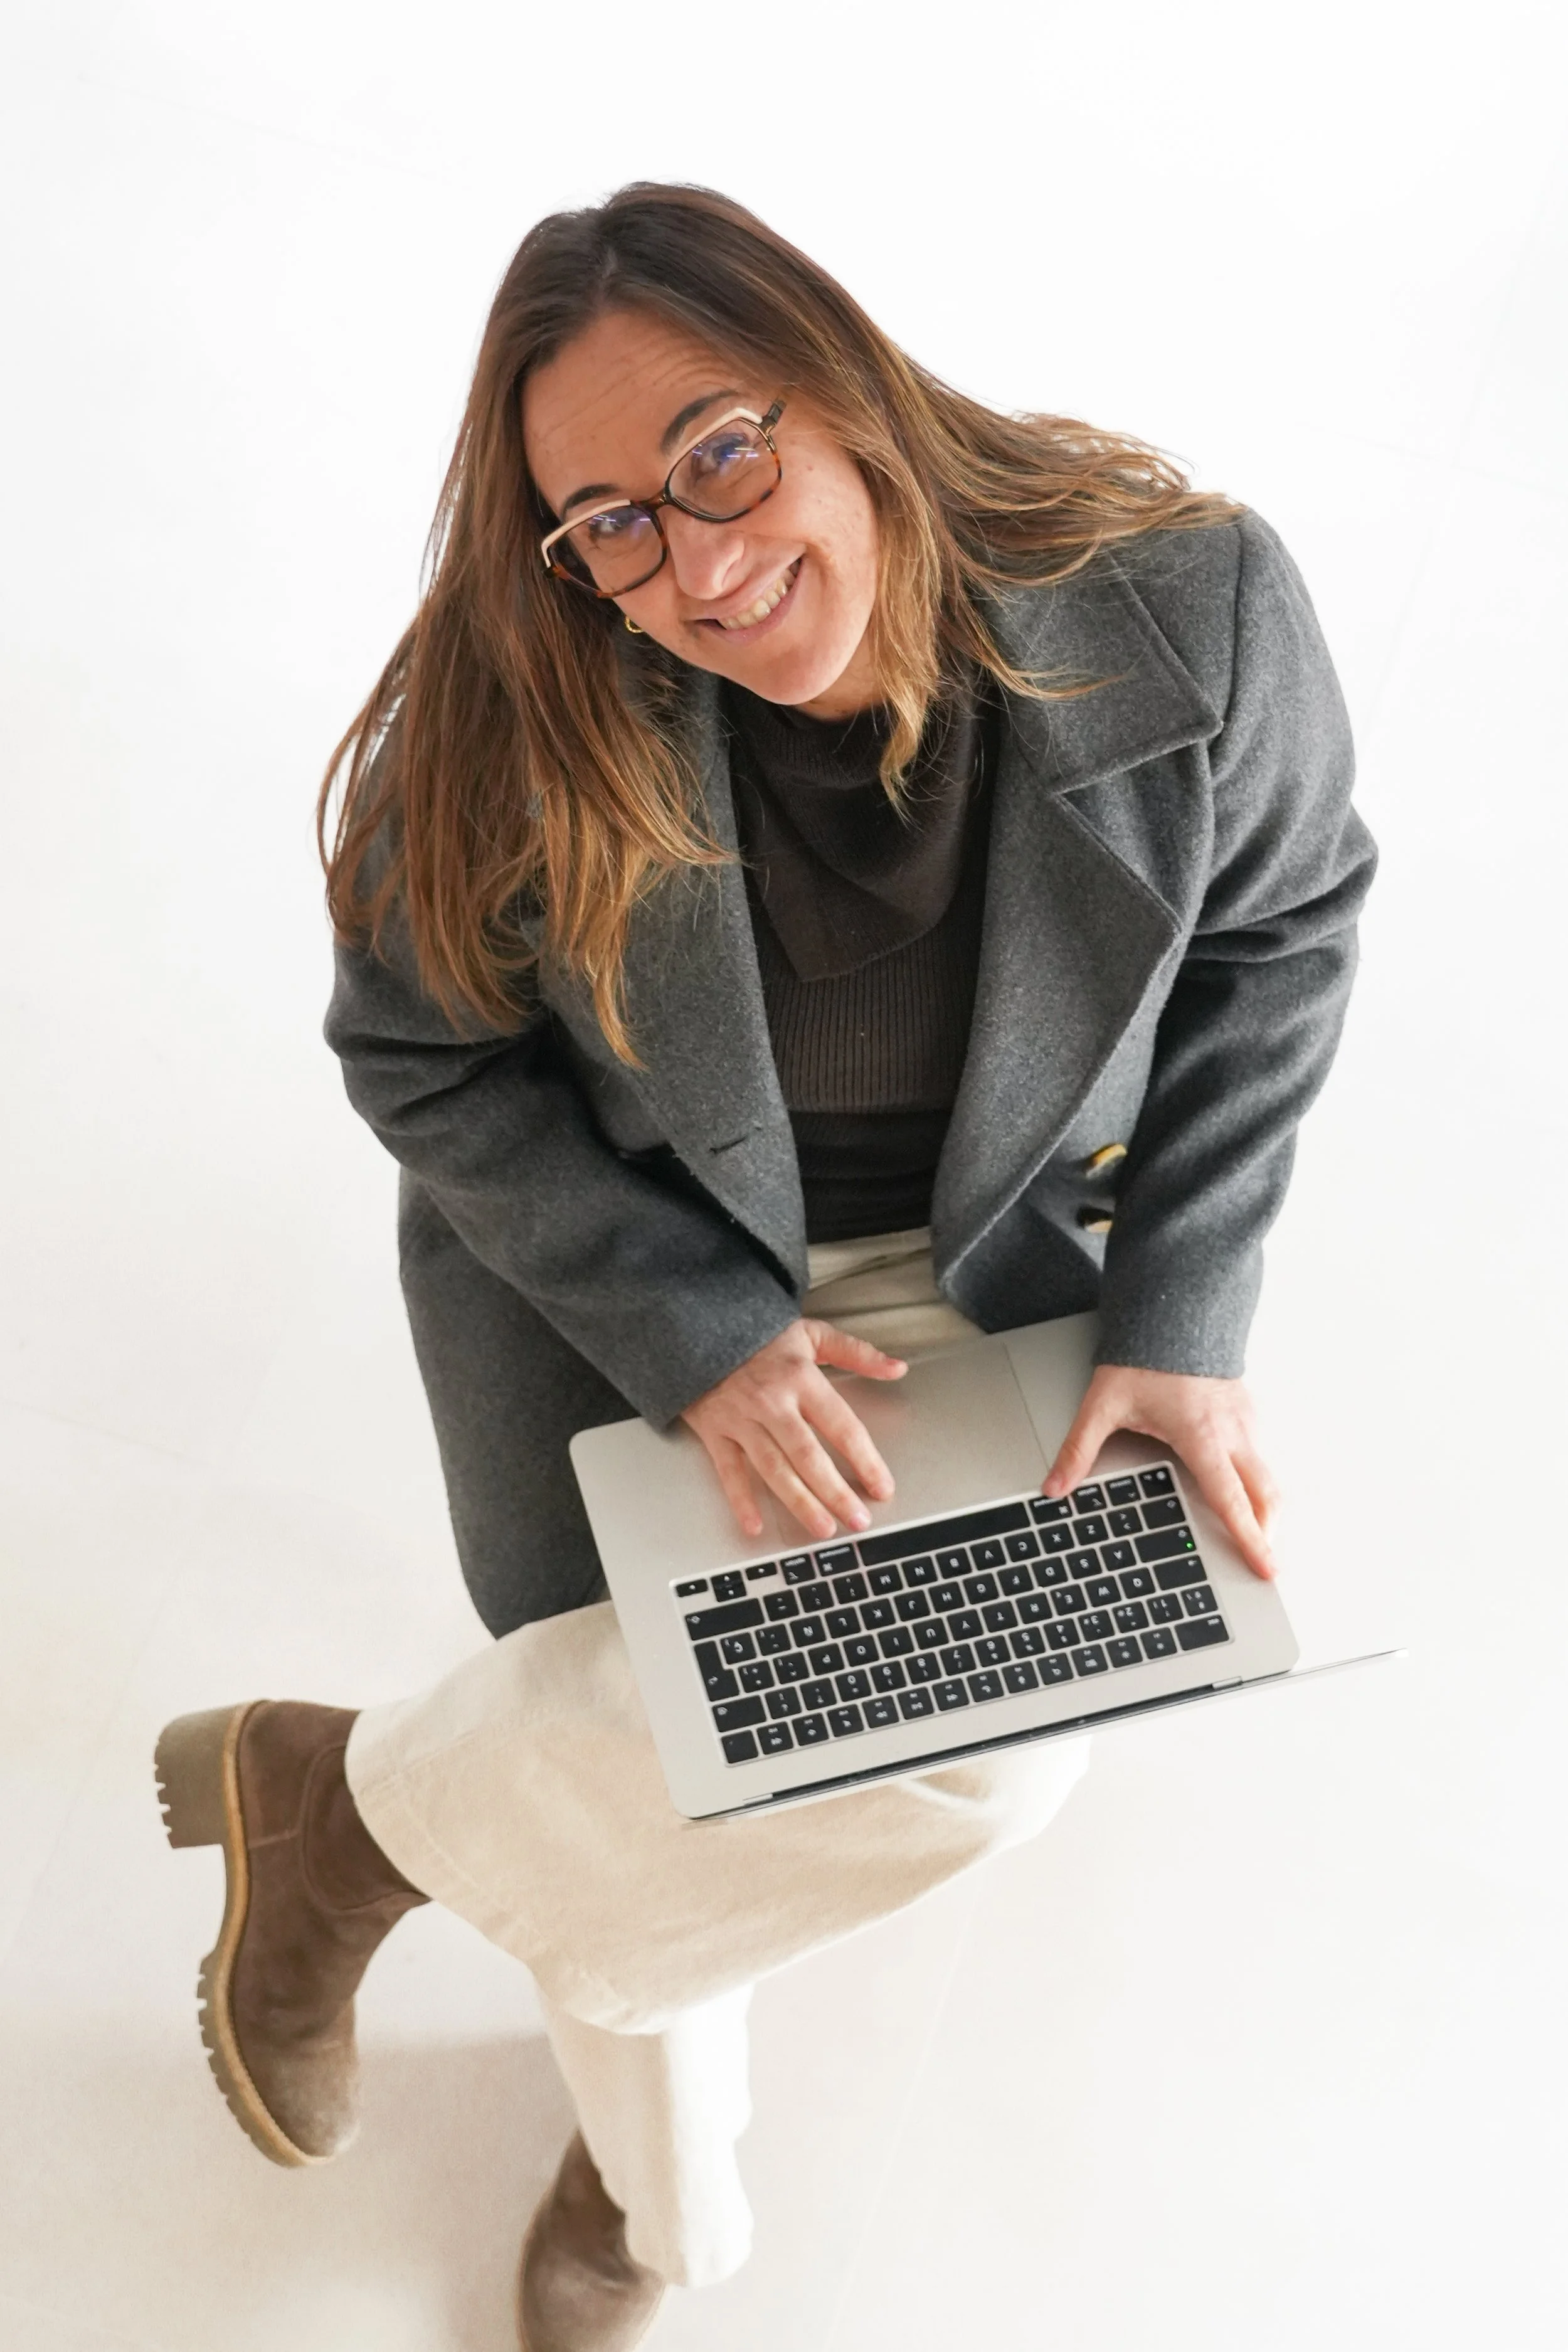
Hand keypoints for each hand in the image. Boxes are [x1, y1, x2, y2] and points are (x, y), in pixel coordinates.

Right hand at [682, 1319, 907, 1543]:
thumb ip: (857, 1352)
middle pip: (809, 1456)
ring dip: (800, 1502)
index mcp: (802, 1379)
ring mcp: (742, 1419)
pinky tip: (755, 1525)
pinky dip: (741, 1500)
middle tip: (858, 1519)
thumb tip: (896, 1368)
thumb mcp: (812, 1334)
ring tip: (822, 1528)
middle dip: (836, 1492)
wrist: (698, 1326)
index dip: (866, 1460)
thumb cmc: (758, 1334)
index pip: (842, 1426)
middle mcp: (773, 1402)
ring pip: (774, 1469)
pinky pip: (729, 1471)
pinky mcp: (715, 1431)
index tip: (882, 1486)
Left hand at [1045, 1363, 1279, 1579]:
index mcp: (1201, 1438)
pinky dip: (1260, 1477)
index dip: (1249, 1538)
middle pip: (1266, 1495)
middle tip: (1263, 1559)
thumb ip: (1079, 1450)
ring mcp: (1246, 1419)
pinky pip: (1263, 1452)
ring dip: (1266, 1506)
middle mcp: (1232, 1432)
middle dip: (1269, 1532)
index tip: (1265, 1567)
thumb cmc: (1144, 1356)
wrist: (1173, 1310)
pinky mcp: (1248, 1408)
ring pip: (1269, 1474)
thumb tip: (1054, 1486)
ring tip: (1254, 1530)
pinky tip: (1243, 1486)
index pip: (1231, 1500)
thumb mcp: (1103, 1406)